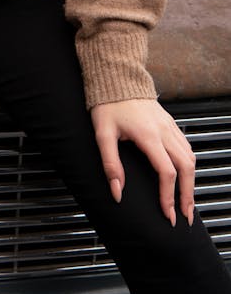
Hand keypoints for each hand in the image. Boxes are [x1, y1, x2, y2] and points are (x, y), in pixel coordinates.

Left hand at [90, 99, 195, 225]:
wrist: (117, 77)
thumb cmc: (108, 104)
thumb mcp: (102, 134)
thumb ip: (110, 164)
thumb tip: (117, 192)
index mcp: (149, 135)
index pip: (166, 172)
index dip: (168, 196)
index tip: (168, 214)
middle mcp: (164, 131)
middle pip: (186, 168)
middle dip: (188, 195)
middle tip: (185, 216)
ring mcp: (170, 126)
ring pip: (190, 157)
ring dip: (191, 182)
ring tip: (186, 202)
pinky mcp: (170, 122)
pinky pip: (186, 147)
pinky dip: (189, 166)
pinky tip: (185, 176)